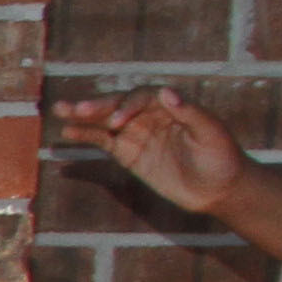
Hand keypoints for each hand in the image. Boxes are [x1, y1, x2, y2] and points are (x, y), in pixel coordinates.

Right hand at [48, 87, 253, 219]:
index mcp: (170, 105)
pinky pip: (103, 141)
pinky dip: (86, 136)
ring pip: (105, 121)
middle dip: (97, 106)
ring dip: (83, 116)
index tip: (117, 123)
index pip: (142, 98)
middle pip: (118, 105)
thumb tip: (166, 93)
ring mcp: (137, 133)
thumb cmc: (221, 157)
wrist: (219, 188)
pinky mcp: (128, 153)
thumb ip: (190, 112)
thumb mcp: (211, 133)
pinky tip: (68, 132)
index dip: (127, 106)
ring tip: (60, 110)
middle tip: (75, 108)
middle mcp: (150, 115)